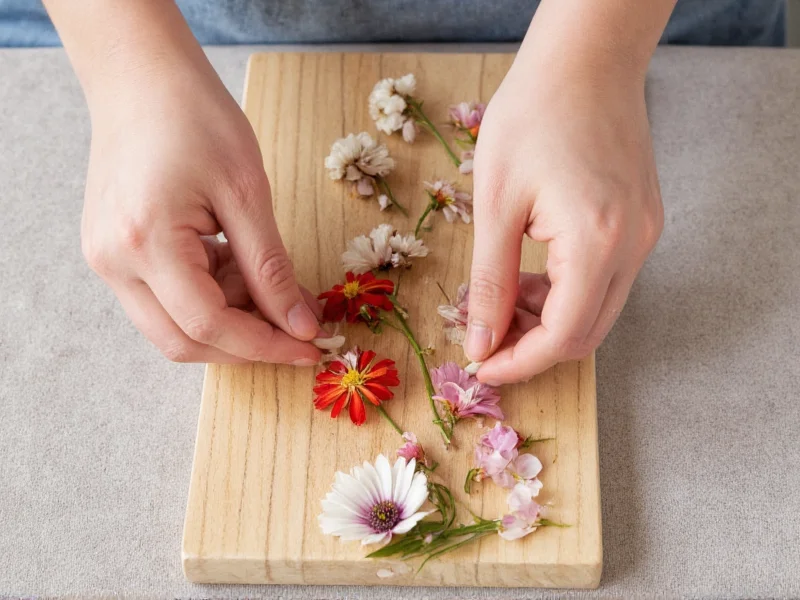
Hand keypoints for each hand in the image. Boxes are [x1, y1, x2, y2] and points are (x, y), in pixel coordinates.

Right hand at [81, 62, 321, 364]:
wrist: (142, 78)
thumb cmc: (196, 118)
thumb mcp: (247, 193)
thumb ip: (271, 268)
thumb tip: (300, 325)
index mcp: (144, 242)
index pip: (208, 324)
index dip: (265, 345)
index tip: (310, 348)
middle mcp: (114, 262)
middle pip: (183, 341)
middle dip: (246, 344)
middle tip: (296, 327)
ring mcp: (106, 260)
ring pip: (172, 327)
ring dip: (228, 320)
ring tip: (264, 280)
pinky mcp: (112, 254)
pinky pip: (163, 300)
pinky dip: (207, 298)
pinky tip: (236, 268)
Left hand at [466, 53, 663, 383]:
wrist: (585, 61)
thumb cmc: (532, 116)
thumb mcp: (495, 204)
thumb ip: (490, 282)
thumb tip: (480, 342)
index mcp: (597, 243)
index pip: (563, 337)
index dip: (518, 362)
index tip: (480, 366)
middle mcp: (633, 247)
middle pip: (586, 333)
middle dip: (532, 346)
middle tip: (485, 336)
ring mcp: (645, 235)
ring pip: (598, 311)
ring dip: (549, 319)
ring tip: (503, 301)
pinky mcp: (643, 222)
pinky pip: (608, 280)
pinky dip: (569, 292)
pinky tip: (533, 275)